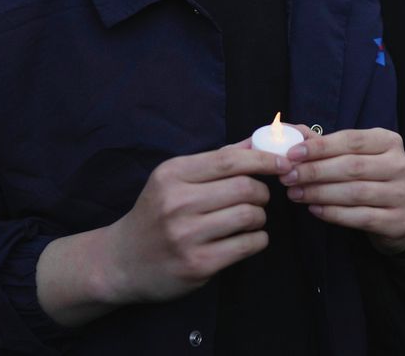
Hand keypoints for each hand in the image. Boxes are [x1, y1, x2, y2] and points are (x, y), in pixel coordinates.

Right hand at [96, 143, 289, 304]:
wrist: (122, 261)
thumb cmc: (157, 213)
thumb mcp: (176, 179)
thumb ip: (217, 160)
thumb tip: (259, 140)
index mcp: (172, 174)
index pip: (229, 160)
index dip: (263, 160)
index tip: (282, 163)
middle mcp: (177, 202)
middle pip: (244, 187)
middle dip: (262, 192)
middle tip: (259, 198)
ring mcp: (186, 235)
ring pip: (249, 216)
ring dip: (260, 217)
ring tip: (250, 219)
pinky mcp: (197, 264)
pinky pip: (247, 245)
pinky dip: (257, 240)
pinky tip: (248, 238)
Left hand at [280, 126, 404, 255]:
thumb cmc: (371, 180)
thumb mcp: (355, 156)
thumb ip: (324, 144)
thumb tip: (289, 131)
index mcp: (389, 141)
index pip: (351, 140)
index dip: (320, 147)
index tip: (291, 154)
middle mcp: (400, 165)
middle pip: (352, 166)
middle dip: (315, 171)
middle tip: (287, 177)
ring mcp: (402, 194)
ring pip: (354, 192)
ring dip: (319, 193)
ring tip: (295, 193)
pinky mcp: (398, 220)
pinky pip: (359, 217)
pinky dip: (333, 213)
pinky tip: (314, 209)